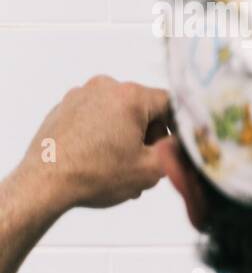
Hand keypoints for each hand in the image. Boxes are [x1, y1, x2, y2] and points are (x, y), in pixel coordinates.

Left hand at [19, 76, 172, 212]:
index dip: (180, 127)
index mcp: (130, 96)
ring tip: (122, 167)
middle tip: (147, 165)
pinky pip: (96, 117)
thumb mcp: (152, 169)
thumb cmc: (94, 175)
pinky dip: (104, 135)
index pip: (171, 104)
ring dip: (127, 137)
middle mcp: (105, 88)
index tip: (178, 148)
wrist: (44, 184)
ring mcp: (80, 96)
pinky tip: (101, 160)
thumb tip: (186, 141)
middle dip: (150, 136)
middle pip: (144, 108)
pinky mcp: (63, 108)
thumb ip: (177, 151)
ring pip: (119, 114)